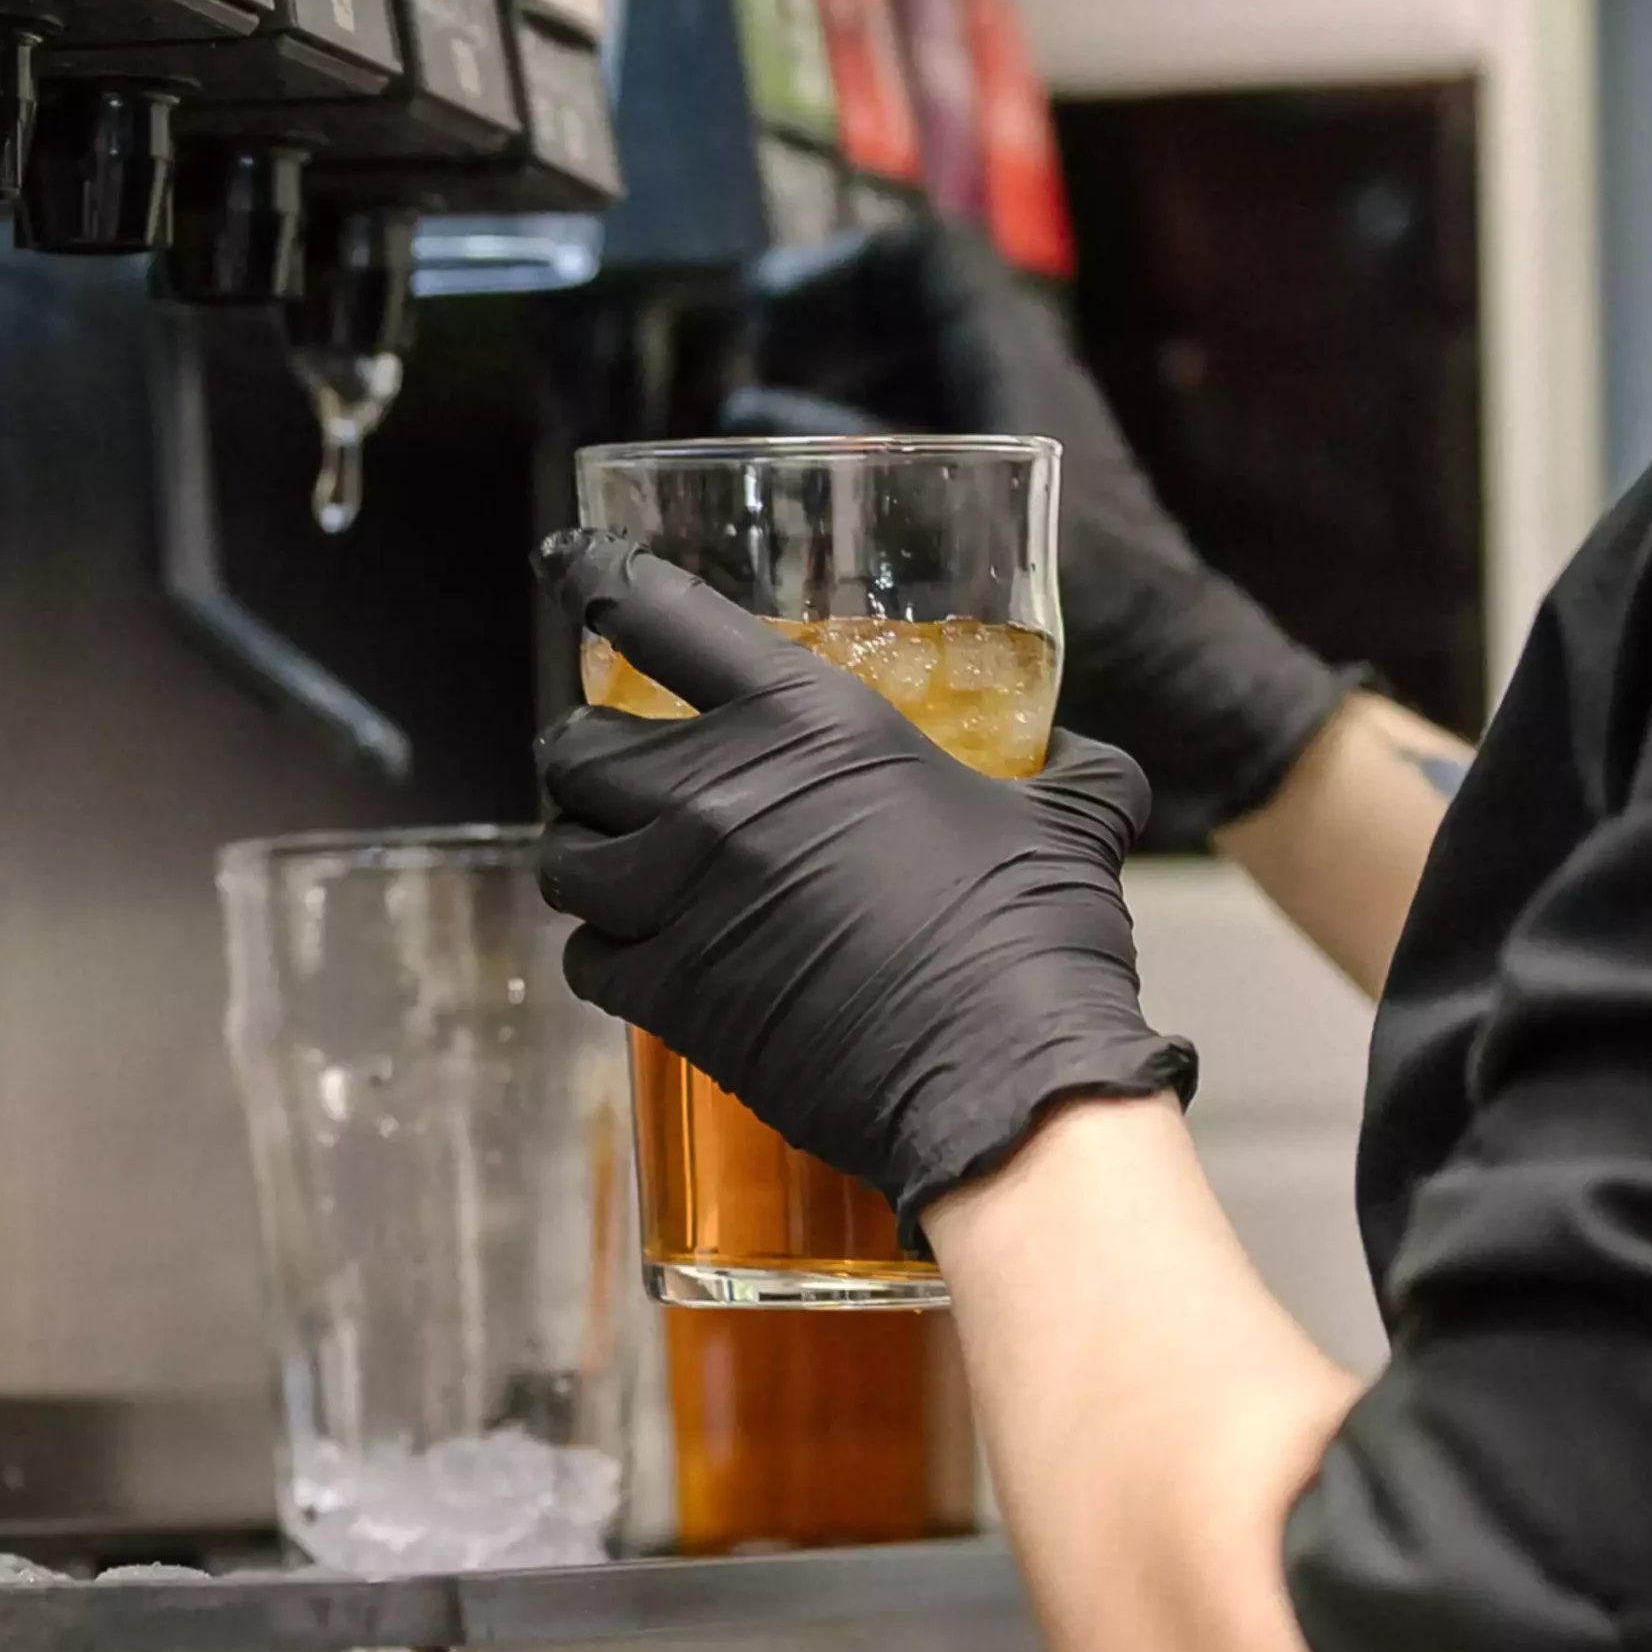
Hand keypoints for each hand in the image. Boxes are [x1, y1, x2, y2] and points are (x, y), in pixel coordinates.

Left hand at [535, 531, 1197, 1246]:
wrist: (1001, 1082)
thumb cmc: (1031, 941)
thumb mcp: (1065, 822)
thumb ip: (1071, 770)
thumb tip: (1089, 758)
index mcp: (806, 719)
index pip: (657, 614)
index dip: (598, 579)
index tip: (574, 569)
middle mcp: (716, 793)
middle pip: (577, 745)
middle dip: (586, 750)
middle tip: (616, 764)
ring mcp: (676, 895)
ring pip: (562, 853)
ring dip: (583, 851)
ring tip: (615, 859)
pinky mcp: (663, 992)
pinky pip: (583, 954)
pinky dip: (601, 949)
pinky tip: (638, 952)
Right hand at [738, 218, 1352, 847]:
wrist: (1183, 684)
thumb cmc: (1084, 600)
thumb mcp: (945, 516)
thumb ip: (851, 450)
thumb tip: (755, 405)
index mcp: (1019, 367)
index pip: (929, 261)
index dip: (841, 266)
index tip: (769, 308)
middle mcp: (1028, 386)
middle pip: (920, 312)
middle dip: (832, 326)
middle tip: (757, 365)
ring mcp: (1032, 440)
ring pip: (928, 376)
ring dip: (849, 386)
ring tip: (771, 428)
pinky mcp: (1030, 498)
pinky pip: (942, 438)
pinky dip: (876, 446)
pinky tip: (825, 499)